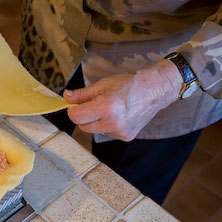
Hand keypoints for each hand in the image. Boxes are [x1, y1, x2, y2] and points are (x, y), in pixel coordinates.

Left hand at [64, 59, 182, 141]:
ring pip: (94, 130)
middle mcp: (113, 123)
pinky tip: (116, 115)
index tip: (75, 105)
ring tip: (108, 108)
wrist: (155, 90)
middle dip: (83, 116)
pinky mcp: (126, 137)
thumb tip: (66, 97)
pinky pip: (106, 133)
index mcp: (105, 107)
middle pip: (83, 126)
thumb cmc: (129, 84)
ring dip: (95, 121)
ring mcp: (120, 132)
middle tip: (92, 104)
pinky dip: (106, 125)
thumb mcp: (102, 85)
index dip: (72, 110)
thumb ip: (82, 94)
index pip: (76, 117)